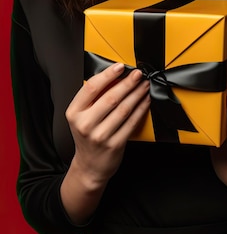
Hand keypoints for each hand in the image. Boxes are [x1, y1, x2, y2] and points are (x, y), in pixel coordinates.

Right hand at [65, 63, 150, 187]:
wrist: (90, 166)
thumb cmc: (87, 136)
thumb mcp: (81, 116)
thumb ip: (93, 98)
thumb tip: (115, 76)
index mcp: (74, 113)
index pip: (91, 88)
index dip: (107, 75)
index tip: (120, 66)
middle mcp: (85, 124)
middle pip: (111, 97)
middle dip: (128, 83)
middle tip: (138, 74)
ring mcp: (100, 136)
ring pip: (124, 109)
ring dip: (137, 94)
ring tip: (144, 85)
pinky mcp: (115, 144)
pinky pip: (131, 122)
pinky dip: (141, 109)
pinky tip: (145, 101)